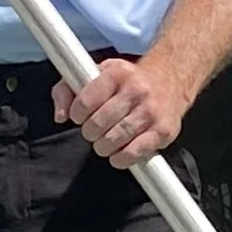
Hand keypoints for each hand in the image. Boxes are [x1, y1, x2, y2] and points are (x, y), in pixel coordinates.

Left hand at [56, 54, 190, 167]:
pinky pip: (134, 153)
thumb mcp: (97, 73)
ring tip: (105, 141)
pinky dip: (121, 159)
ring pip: (114, 139)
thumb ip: (68, 89)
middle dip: (90, 132)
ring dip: (103, 146)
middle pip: (98, 123)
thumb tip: (60, 115)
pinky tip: (118, 153)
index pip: (85, 101)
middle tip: (94, 130)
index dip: (77, 114)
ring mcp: (151, 111)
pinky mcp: (164, 130)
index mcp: (117, 73)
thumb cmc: (128, 80)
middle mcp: (137, 90)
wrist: (171, 80)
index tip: (81, 116)